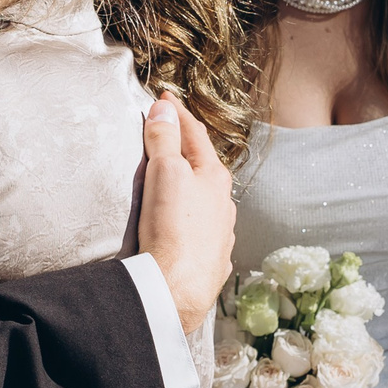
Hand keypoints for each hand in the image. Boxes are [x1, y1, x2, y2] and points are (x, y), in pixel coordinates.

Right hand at [136, 95, 234, 339]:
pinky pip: (202, 229)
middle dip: (186, 149)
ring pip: (206, 200)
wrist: (176, 288)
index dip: (177, 113)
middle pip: (203, 166)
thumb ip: (164, 139)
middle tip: (167, 134)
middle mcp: (223, 204)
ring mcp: (220, 233)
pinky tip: (185, 223)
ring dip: (191, 185)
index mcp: (214, 177)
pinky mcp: (210, 259)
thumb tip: (164, 109)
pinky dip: (191, 216)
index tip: (164, 98)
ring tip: (174, 180)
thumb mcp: (164, 173)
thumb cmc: (172, 228)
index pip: (195, 134)